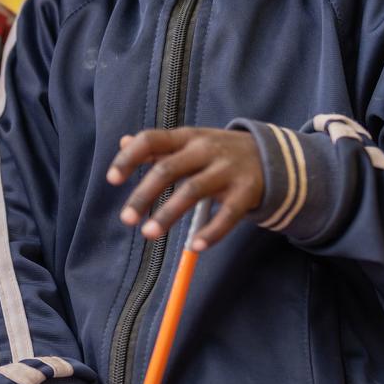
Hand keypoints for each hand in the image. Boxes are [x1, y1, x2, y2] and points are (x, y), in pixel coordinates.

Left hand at [106, 128, 263, 249]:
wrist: (271, 156)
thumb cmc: (218, 152)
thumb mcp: (190, 141)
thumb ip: (159, 146)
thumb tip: (122, 142)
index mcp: (187, 137)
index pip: (151, 140)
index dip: (130, 158)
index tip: (112, 179)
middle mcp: (205, 150)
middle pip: (168, 170)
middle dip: (144, 195)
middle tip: (126, 219)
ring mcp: (227, 170)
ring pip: (193, 192)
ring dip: (168, 214)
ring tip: (149, 234)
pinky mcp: (246, 192)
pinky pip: (227, 215)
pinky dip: (211, 233)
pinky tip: (194, 247)